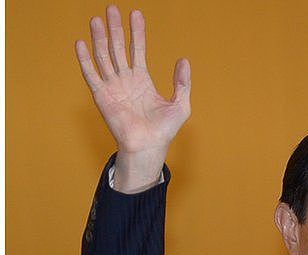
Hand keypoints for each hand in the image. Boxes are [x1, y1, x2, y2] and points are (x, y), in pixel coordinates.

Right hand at [75, 5, 190, 191]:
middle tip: (112, 8)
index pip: (137, 49)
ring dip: (100, 38)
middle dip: (115, 28)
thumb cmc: (164, 130)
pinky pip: (92, 74)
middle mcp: (125, 80)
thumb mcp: (180, 104)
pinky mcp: (102, 96)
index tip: (136, 14)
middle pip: (118, 47)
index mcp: (142, 80)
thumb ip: (182, 82)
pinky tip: (81, 43)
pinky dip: (85, 59)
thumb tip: (184, 60)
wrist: (149, 146)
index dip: (137, 32)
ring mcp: (112, 86)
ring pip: (104, 56)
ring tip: (97, 19)